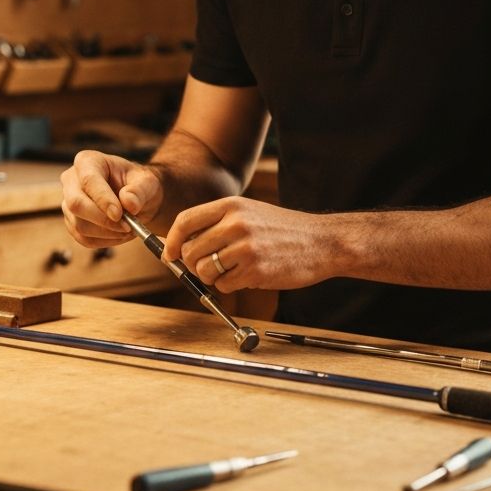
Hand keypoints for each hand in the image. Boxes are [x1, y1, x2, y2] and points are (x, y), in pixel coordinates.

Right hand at [61, 151, 163, 248]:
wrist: (136, 198)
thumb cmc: (139, 184)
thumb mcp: (147, 182)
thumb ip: (140, 190)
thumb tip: (129, 203)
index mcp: (88, 161)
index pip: (89, 181)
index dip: (103, 199)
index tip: (119, 215)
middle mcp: (72, 180)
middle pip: (76, 204)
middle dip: (103, 220)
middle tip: (128, 227)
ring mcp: (69, 203)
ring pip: (80, 225)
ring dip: (108, 233)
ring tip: (130, 228)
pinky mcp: (72, 223)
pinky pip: (84, 239)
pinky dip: (105, 241)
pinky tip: (121, 234)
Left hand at [162, 197, 333, 292]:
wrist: (322, 241)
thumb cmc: (282, 230)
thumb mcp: (249, 213)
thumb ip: (217, 224)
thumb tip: (179, 245)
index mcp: (231, 205)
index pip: (185, 221)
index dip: (172, 241)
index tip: (169, 254)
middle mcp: (235, 223)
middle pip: (190, 251)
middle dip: (193, 265)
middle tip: (208, 268)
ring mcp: (245, 246)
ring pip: (204, 271)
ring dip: (213, 277)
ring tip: (233, 270)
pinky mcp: (255, 269)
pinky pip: (224, 285)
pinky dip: (231, 285)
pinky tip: (250, 274)